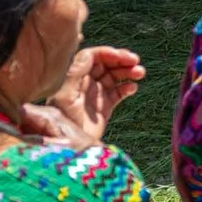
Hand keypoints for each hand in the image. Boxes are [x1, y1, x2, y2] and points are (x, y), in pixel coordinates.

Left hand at [20, 46, 143, 147]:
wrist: (68, 148)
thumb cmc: (61, 122)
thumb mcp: (64, 97)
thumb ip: (75, 74)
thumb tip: (89, 54)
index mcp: (74, 77)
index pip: (93, 57)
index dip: (107, 53)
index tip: (120, 56)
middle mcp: (86, 83)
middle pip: (106, 64)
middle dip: (121, 60)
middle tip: (135, 61)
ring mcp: (97, 94)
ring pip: (115, 76)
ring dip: (128, 72)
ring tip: (140, 72)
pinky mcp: (105, 107)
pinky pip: (119, 93)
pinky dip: (127, 88)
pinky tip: (133, 88)